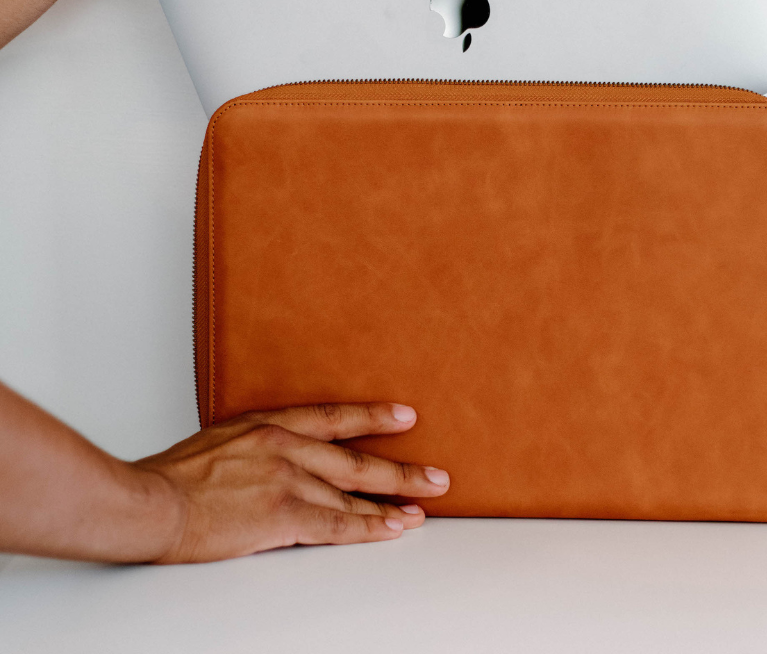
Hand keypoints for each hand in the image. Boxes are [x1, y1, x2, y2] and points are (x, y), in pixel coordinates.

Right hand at [132, 402, 449, 563]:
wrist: (151, 502)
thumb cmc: (175, 475)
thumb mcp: (221, 437)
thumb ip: (257, 440)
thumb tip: (276, 449)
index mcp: (270, 423)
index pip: (335, 416)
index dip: (374, 415)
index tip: (405, 415)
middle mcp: (286, 446)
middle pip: (357, 457)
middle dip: (402, 468)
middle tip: (437, 474)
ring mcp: (287, 479)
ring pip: (353, 492)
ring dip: (393, 502)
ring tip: (423, 507)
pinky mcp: (283, 514)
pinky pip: (336, 523)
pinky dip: (368, 527)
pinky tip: (391, 529)